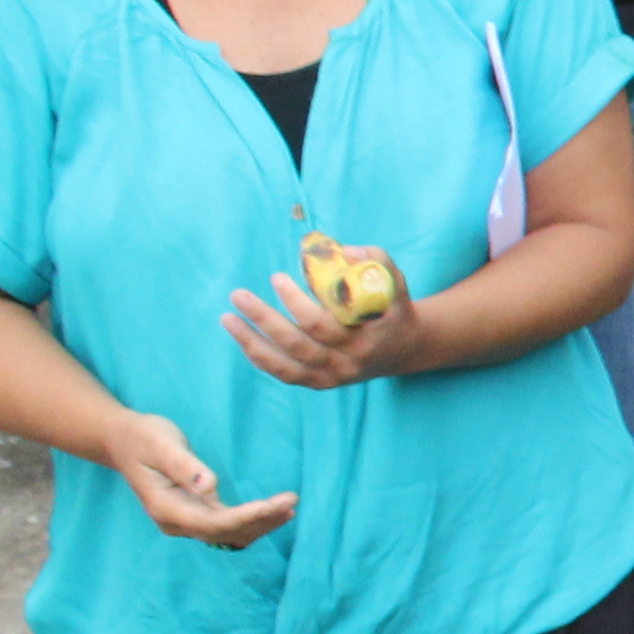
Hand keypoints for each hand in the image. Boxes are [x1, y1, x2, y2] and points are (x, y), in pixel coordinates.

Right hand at [97, 408, 290, 549]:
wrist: (123, 441)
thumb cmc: (142, 438)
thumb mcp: (161, 444)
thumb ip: (184, 466)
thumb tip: (208, 487)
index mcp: (166, 508)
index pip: (213, 523)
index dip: (246, 517)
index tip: (274, 505)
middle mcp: (176, 521)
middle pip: (225, 532)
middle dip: (260, 521)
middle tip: (291, 501)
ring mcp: (186, 520)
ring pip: (229, 533)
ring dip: (261, 524)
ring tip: (289, 508)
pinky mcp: (195, 513)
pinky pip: (228, 525)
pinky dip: (253, 521)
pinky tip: (276, 512)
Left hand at [228, 265, 423, 390]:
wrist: (406, 348)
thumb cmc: (393, 307)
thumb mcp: (394, 281)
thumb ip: (374, 260)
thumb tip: (341, 250)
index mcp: (365, 339)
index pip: (320, 325)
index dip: (293, 302)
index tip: (276, 278)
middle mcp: (347, 362)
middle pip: (297, 344)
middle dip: (263, 318)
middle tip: (238, 295)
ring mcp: (333, 376)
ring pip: (285, 365)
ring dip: (252, 342)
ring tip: (227, 318)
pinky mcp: (322, 383)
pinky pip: (284, 374)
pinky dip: (260, 357)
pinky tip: (242, 337)